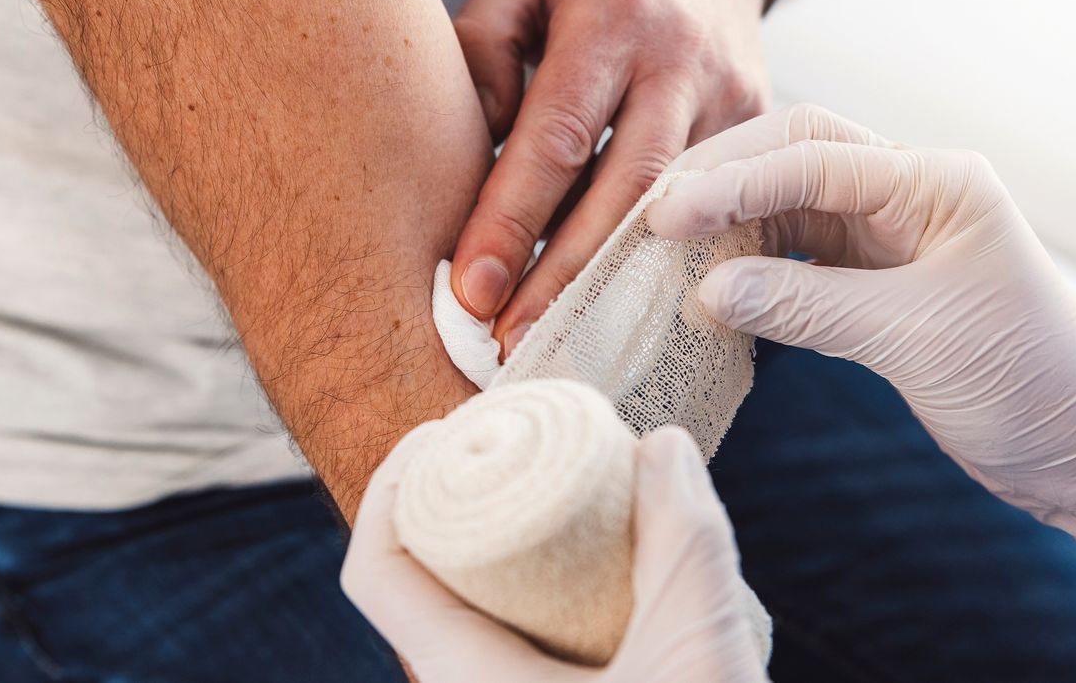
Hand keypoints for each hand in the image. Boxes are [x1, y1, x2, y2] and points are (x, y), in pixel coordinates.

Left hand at [342, 424, 768, 682]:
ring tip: (563, 490)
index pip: (377, 572)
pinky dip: (539, 588)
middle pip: (419, 579)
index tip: (443, 428)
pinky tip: (601, 565)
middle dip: (457, 500)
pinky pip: (513, 642)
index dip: (394, 484)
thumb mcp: (699, 647)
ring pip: (472, 613)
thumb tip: (658, 447)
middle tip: (516, 444)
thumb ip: (685, 538)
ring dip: (503, 545)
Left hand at [448, 0, 769, 355]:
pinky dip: (664, 267)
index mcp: (613, 18)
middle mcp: (682, 62)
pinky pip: (713, 213)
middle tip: (513, 345)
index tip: (473, 289)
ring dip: (616, 287)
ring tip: (559, 345)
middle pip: (627, 191)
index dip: (514, 218)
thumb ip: (482, 54)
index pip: (557, 134)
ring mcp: (734, 99)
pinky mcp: (761, 129)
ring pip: (678, 214)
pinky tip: (625, 318)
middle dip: (566, 277)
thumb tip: (467, 162)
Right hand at [648, 104, 1075, 581]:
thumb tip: (709, 289)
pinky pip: (791, 261)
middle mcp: (906, 194)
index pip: (812, 158)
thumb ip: (807, 306)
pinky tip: (706, 290)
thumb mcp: (913, 338)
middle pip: (790, 158)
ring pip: (784, 207)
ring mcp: (886, 238)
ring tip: (662, 254)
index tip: (665, 218)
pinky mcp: (869, 284)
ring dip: (725, 226)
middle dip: (718, 182)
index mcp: (934, 182)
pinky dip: (746, 272)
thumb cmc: (1030, 384)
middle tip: (649, 220)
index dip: (733, 185)